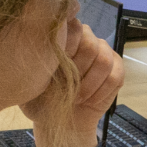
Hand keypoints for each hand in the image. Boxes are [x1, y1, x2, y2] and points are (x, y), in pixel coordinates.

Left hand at [22, 20, 123, 146]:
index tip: (57, 66)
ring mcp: (103, 53)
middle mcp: (85, 39)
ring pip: (103, 59)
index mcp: (62, 37)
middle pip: (90, 43)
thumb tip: (38, 42)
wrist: (59, 122)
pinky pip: (115, 75)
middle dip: (79, 69)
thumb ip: (35, 58)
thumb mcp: (30, 79)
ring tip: (77, 97)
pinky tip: (89, 100)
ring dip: (90, 83)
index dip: (68, 45)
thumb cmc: (40, 100)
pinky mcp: (116, 70)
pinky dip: (101, 91)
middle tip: (67, 86)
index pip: (71, 25)